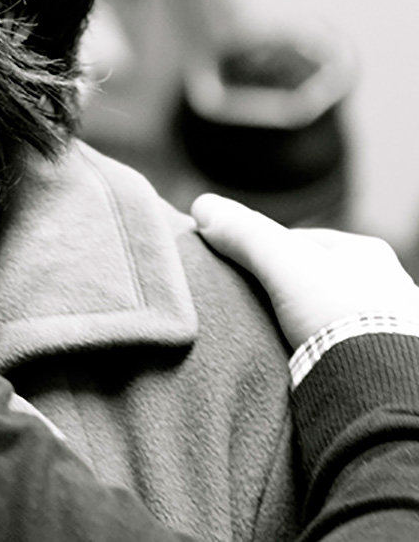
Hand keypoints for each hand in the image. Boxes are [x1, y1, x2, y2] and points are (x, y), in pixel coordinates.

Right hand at [192, 193, 418, 348]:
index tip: (236, 271)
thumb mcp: (283, 263)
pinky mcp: (380, 361)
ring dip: (302, 325)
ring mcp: (385, 325)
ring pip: (328, 315)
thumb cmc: (342, 314)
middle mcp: (385, 285)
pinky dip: (318, 352)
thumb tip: (203, 206)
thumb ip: (244, 233)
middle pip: (315, 279)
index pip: (300, 242)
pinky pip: (339, 348)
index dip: (262, 252)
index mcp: (367, 253)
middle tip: (250, 307)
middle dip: (284, 291)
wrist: (382, 384)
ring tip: (271, 340)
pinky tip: (299, 363)